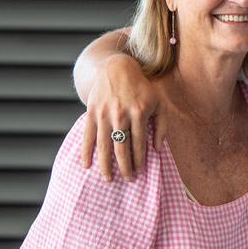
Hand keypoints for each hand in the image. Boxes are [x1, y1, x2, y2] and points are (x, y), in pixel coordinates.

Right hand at [80, 54, 162, 180]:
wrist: (116, 68)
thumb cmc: (142, 89)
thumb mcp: (159, 104)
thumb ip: (161, 127)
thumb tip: (157, 150)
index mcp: (139, 114)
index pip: (139, 144)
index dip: (139, 161)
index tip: (140, 172)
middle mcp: (121, 115)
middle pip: (122, 149)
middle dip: (125, 168)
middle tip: (128, 180)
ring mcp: (104, 114)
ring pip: (104, 146)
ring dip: (106, 165)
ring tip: (108, 179)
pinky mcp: (92, 112)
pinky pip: (88, 136)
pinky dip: (86, 152)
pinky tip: (86, 166)